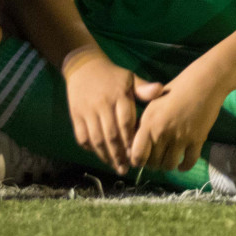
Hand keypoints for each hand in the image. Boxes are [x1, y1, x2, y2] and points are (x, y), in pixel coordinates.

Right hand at [63, 45, 162, 174]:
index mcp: (119, 96)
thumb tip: (160, 90)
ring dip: (106, 155)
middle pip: (111, 134)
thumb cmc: (113, 77)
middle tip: (127, 168)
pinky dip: (91, 149)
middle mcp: (102, 105)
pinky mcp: (75, 116)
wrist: (84, 68)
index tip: (137, 154)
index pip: (126, 122)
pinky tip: (101, 156)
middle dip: (119, 153)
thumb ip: (144, 88)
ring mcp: (87, 112)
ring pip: (96, 139)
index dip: (131, 140)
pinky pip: (82, 137)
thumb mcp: (130, 78)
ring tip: (116, 167)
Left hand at [128, 71, 226, 173]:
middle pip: (152, 163)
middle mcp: (162, 132)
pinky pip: (189, 161)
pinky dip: (184, 166)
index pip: (136, 155)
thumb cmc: (178, 87)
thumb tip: (135, 141)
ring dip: (168, 166)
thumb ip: (144, 122)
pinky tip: (182, 164)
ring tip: (169, 160)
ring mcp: (180, 137)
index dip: (137, 161)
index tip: (141, 159)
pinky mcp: (197, 139)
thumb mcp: (154, 102)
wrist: (206, 81)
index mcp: (148, 122)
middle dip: (153, 164)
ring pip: (169, 165)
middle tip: (156, 159)